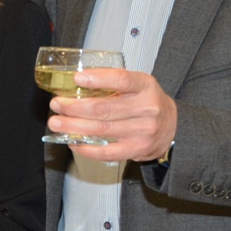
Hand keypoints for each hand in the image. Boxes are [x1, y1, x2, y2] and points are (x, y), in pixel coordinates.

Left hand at [45, 67, 176, 162]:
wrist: (173, 126)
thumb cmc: (148, 102)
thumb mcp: (138, 85)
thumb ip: (113, 83)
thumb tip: (74, 83)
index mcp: (145, 86)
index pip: (121, 80)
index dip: (98, 79)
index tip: (77, 78)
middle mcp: (147, 108)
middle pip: (104, 108)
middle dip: (74, 107)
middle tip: (57, 105)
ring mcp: (143, 131)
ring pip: (102, 129)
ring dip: (74, 127)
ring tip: (57, 123)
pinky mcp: (137, 149)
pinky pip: (107, 152)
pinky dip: (87, 148)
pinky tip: (73, 142)